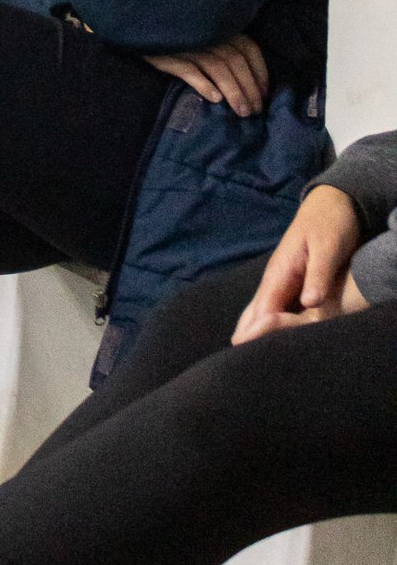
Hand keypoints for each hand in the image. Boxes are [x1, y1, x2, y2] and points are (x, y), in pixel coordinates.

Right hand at [147, 33, 268, 117]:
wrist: (144, 38)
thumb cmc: (181, 45)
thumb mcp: (208, 44)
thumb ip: (227, 56)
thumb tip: (254, 87)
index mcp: (221, 29)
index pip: (249, 48)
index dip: (260, 72)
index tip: (264, 95)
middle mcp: (207, 34)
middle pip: (235, 61)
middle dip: (249, 88)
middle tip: (254, 111)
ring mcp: (188, 44)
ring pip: (217, 67)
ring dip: (233, 91)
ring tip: (241, 112)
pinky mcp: (168, 55)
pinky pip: (190, 70)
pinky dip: (204, 84)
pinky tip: (214, 99)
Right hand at [234, 184, 366, 342]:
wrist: (333, 203)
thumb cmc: (331, 224)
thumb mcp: (328, 248)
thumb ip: (318, 276)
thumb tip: (310, 303)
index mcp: (281, 271)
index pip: (263, 308)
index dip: (253, 330)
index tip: (240, 352)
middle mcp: (275, 277)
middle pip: (255, 311)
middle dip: (245, 333)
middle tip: (232, 362)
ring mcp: (281, 278)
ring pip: (261, 309)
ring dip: (252, 329)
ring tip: (242, 353)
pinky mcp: (289, 280)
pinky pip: (272, 305)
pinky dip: (264, 321)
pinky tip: (263, 332)